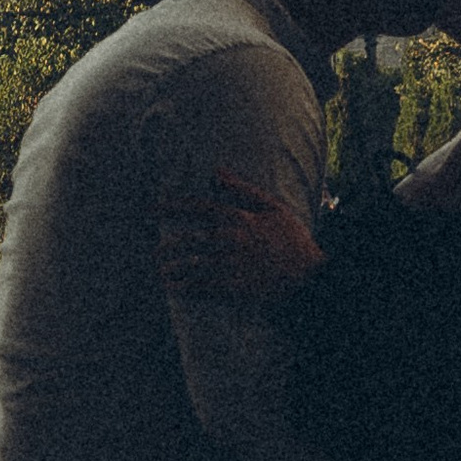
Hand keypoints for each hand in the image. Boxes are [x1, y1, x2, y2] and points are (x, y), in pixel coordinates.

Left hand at [158, 173, 324, 304]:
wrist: (309, 276)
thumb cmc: (294, 241)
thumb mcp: (274, 208)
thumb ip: (243, 189)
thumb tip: (217, 171)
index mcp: (238, 217)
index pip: (198, 207)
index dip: (171, 207)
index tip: (151, 209)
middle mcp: (230, 239)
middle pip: (189, 239)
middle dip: (167, 245)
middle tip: (154, 251)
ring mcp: (231, 263)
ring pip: (191, 264)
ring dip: (173, 268)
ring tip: (161, 272)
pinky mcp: (233, 286)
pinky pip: (201, 286)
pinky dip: (184, 288)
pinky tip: (172, 289)